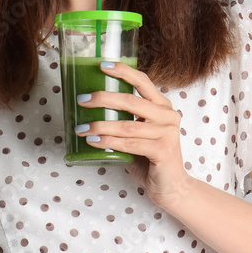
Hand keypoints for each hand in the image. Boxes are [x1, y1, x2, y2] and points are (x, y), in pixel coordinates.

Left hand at [74, 61, 192, 209]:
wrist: (170, 186)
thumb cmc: (150, 158)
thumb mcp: (138, 133)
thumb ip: (124, 119)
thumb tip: (90, 108)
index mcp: (162, 106)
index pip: (143, 81)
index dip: (123, 71)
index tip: (102, 65)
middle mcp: (168, 115)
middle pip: (131, 100)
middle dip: (103, 99)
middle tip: (82, 100)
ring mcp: (168, 132)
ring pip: (127, 125)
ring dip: (100, 126)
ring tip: (81, 128)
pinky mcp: (163, 150)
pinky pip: (130, 144)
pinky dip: (109, 142)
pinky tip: (93, 142)